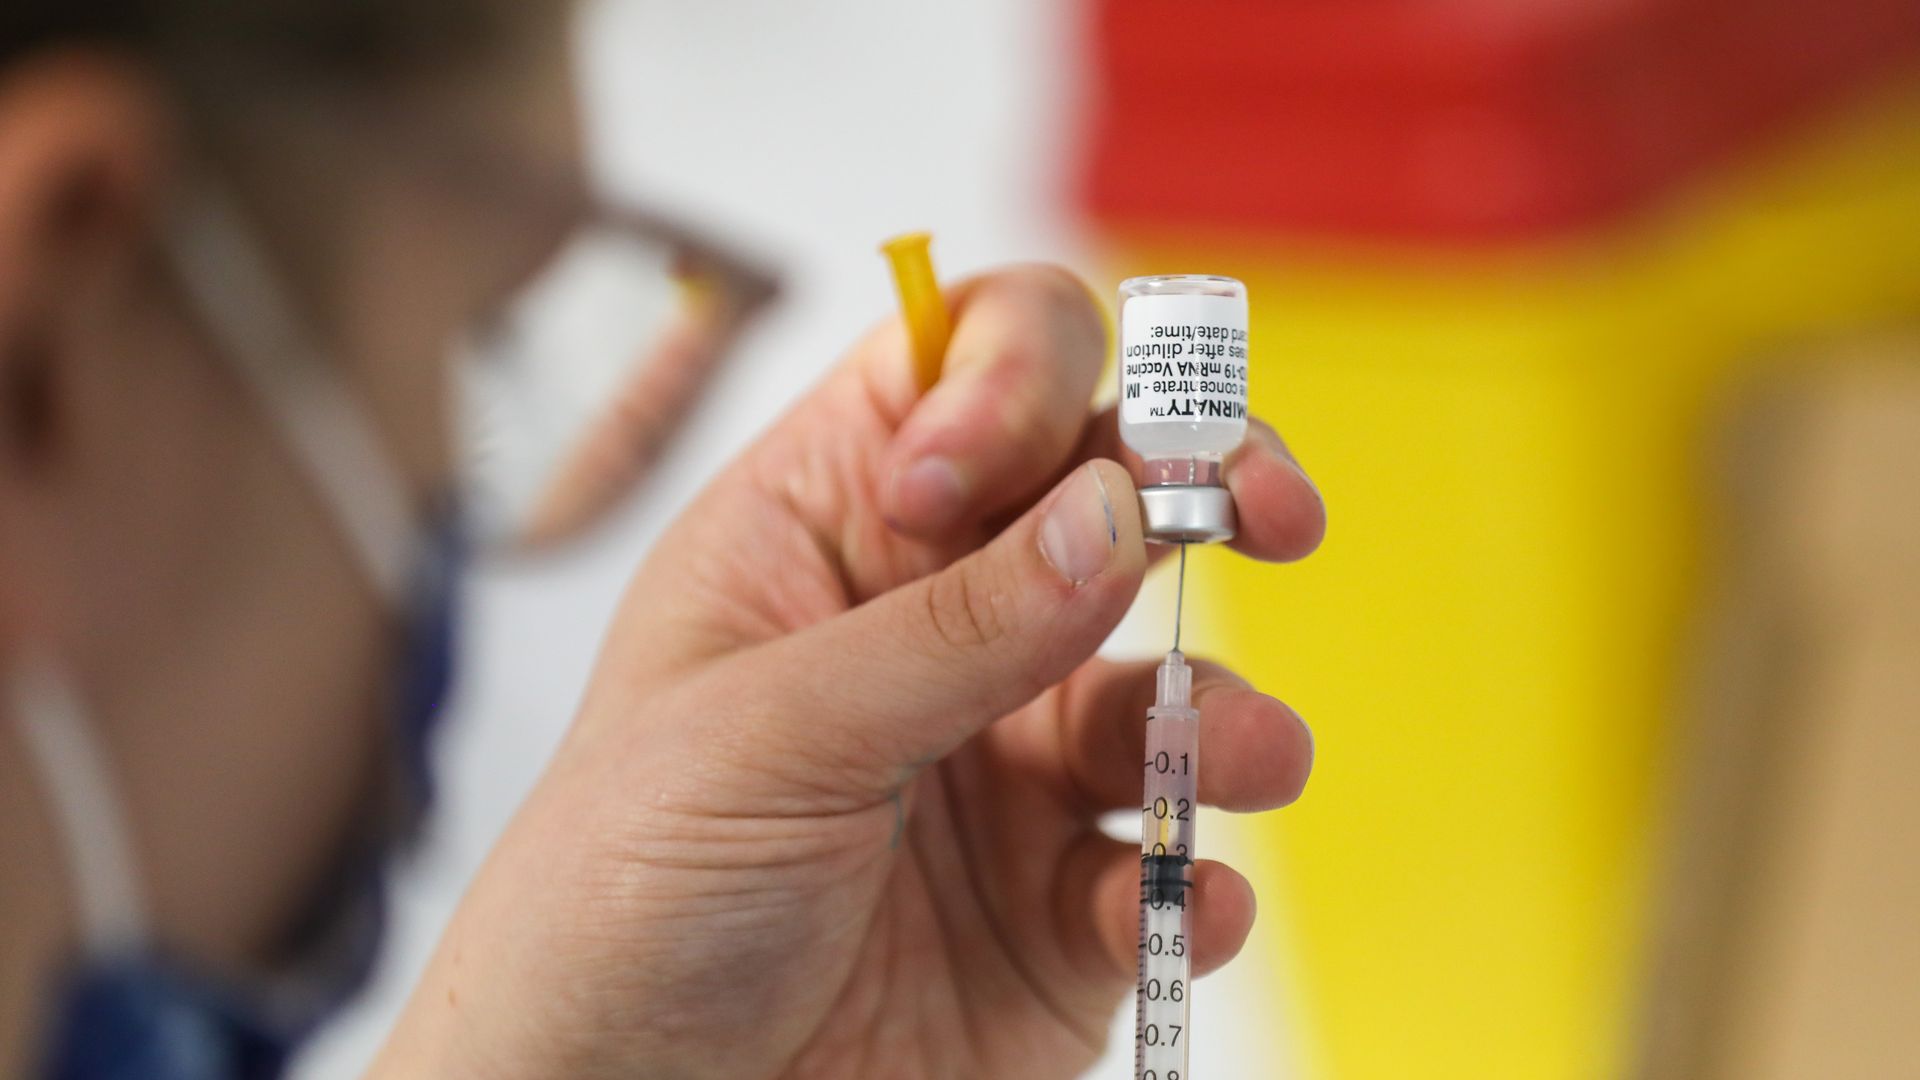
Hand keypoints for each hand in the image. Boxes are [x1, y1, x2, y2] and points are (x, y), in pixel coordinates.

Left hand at [376, 266, 1325, 1078]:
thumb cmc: (611, 902)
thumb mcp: (757, 737)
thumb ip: (950, 630)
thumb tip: (1117, 509)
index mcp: (825, 533)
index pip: (957, 368)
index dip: (1014, 373)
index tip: (993, 469)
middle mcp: (934, 627)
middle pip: (1106, 492)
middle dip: (1200, 482)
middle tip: (1261, 507)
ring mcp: (1003, 765)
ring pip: (1168, 685)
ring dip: (1223, 708)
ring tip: (1234, 752)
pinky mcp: (1056, 907)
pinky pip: (1167, 866)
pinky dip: (1196, 880)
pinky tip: (1178, 898)